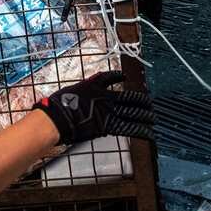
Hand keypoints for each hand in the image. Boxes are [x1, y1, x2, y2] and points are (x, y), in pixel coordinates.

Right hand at [33, 71, 153, 145]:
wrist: (57, 118)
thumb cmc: (57, 106)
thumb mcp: (69, 91)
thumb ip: (79, 93)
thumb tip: (79, 95)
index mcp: (93, 85)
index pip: (109, 77)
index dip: (118, 76)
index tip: (124, 76)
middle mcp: (105, 96)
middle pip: (128, 96)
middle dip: (140, 100)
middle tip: (149, 102)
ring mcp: (108, 110)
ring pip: (133, 111)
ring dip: (145, 115)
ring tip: (154, 117)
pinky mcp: (109, 125)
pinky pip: (130, 128)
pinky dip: (142, 130)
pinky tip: (150, 133)